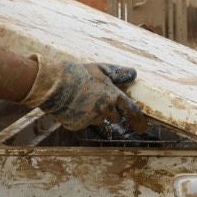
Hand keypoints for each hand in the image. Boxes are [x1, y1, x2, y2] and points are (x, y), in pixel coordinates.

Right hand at [21, 57, 145, 130]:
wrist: (54, 84)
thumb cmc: (78, 74)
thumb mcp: (101, 69)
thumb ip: (119, 73)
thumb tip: (134, 74)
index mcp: (113, 96)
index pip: (132, 111)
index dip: (138, 120)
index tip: (142, 127)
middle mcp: (105, 109)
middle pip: (116, 117)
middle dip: (111, 112)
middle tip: (98, 100)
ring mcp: (91, 119)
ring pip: (99, 120)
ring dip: (95, 113)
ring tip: (82, 100)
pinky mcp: (78, 125)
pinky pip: (83, 123)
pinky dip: (80, 117)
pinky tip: (72, 106)